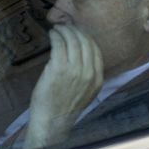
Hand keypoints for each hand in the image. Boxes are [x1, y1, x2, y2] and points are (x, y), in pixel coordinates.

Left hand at [24, 24, 102, 148]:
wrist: (51, 121)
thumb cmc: (64, 107)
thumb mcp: (85, 92)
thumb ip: (87, 75)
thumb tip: (81, 54)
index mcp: (97, 79)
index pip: (95, 49)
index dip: (86, 37)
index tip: (77, 33)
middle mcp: (88, 73)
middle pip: (85, 42)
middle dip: (75, 30)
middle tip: (66, 27)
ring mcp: (74, 70)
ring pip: (72, 40)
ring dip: (64, 31)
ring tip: (57, 29)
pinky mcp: (58, 68)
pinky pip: (59, 44)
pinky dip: (55, 36)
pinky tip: (52, 34)